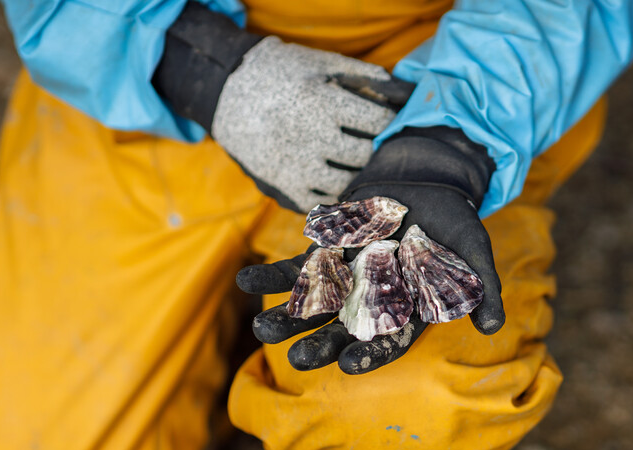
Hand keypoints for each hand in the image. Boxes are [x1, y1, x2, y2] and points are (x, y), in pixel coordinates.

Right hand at [153, 3, 413, 211]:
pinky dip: (336, 196)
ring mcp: (296, 167)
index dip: (393, 122)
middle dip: (378, 151)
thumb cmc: (283, 73)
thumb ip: (364, 77)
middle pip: (366, 155)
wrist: (227, 93)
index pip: (378, 122)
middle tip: (383, 148)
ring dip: (359, 176)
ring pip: (347, 183)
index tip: (395, 123)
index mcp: (322, 103)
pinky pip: (322, 203)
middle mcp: (310, 138)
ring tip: (363, 166)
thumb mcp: (322, 64)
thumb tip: (405, 95)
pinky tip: (340, 183)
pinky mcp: (284, 188)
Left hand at [237, 127, 504, 374]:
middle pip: (343, 330)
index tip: (350, 365)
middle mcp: (371, 302)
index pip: (389, 340)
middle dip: (321, 345)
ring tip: (260, 331)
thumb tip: (496, 327)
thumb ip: (482, 287)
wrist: (424, 179)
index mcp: (406, 310)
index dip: (371, 352)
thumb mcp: (474, 249)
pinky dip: (269, 276)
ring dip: (286, 318)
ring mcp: (343, 279)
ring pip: (311, 306)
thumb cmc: (453, 218)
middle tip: (299, 361)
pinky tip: (244, 282)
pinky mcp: (321, 255)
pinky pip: (292, 270)